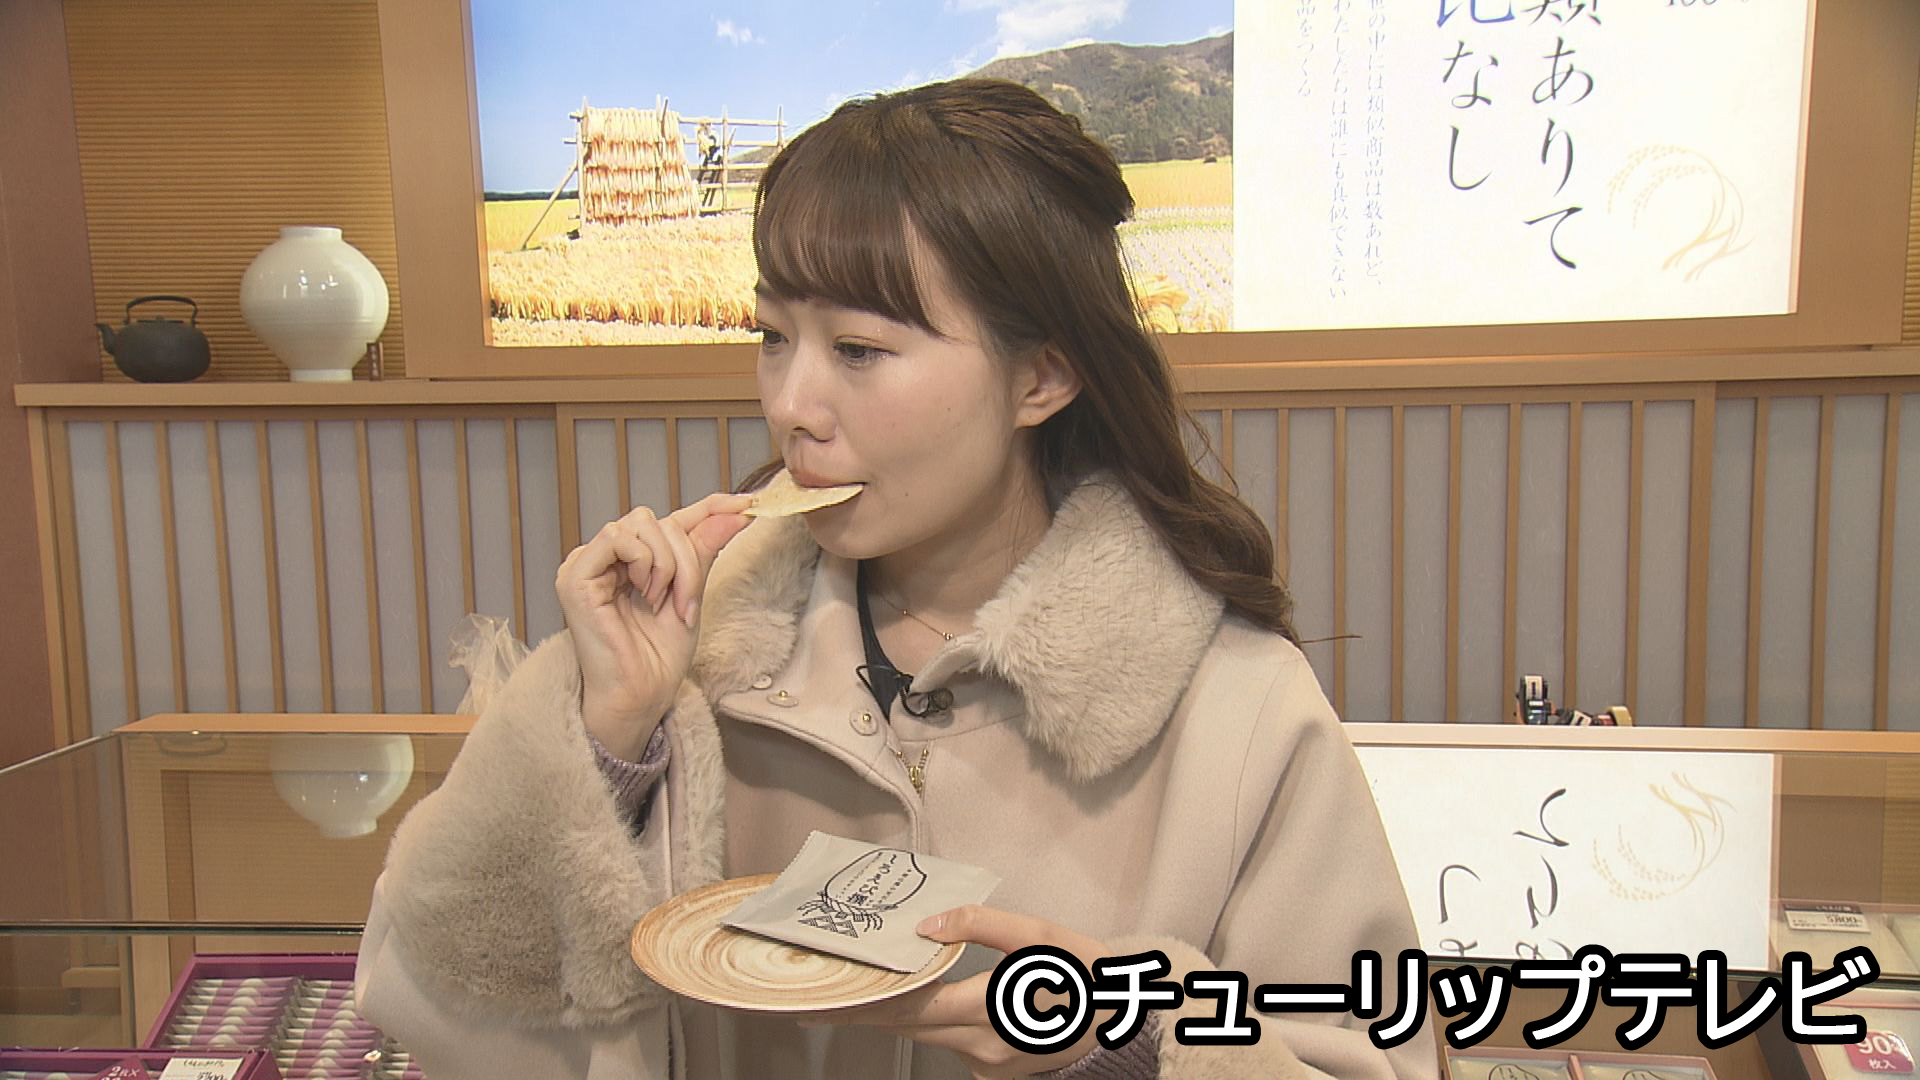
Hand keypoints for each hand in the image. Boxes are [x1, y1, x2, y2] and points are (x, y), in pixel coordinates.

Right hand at [555, 492, 751, 759]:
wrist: (643, 694)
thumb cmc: (660, 655)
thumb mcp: (692, 593)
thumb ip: (705, 549)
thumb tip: (735, 511)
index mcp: (632, 560)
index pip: (670, 519)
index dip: (708, 507)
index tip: (745, 504)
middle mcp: (607, 558)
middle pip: (657, 521)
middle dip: (685, 558)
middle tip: (686, 602)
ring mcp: (588, 564)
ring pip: (639, 524)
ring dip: (667, 563)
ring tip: (663, 601)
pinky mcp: (575, 576)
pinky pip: (616, 538)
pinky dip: (642, 561)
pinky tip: (644, 593)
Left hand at [801, 906, 1113, 1078]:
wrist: (1125, 1022)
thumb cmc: (1085, 973)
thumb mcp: (1041, 934)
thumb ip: (981, 925)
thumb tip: (925, 927)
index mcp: (991, 1010)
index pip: (909, 1008)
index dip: (864, 1004)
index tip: (823, 999)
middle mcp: (981, 1047)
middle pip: (908, 1025)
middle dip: (867, 1009)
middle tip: (825, 991)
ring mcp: (986, 1066)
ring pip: (926, 1034)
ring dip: (897, 1012)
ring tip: (863, 987)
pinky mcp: (991, 1073)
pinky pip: (948, 1043)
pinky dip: (930, 1021)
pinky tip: (919, 999)